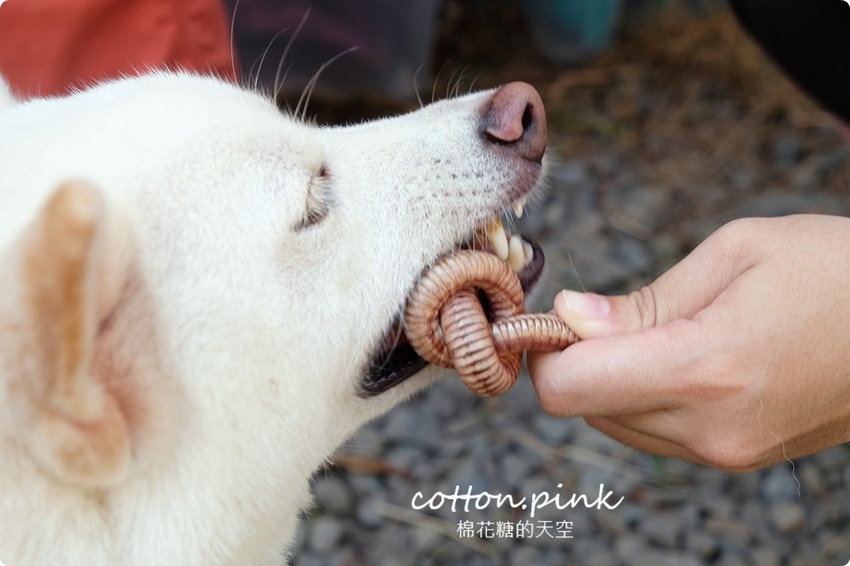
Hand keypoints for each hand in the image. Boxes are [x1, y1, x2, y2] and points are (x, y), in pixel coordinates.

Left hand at [528, 215, 849, 471]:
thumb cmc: (835, 270)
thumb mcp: (736, 254)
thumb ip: (643, 299)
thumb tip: (570, 319)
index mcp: (704, 371)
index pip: (568, 390)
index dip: (544, 351)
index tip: (551, 317)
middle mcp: (709, 429)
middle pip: (584, 410)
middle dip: (573, 362)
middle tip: (597, 314)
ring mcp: (726, 451)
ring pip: (614, 424)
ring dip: (608, 380)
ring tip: (648, 330)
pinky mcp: (738, 456)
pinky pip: (654, 433)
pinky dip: (642, 397)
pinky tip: (674, 356)